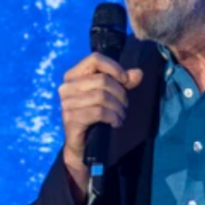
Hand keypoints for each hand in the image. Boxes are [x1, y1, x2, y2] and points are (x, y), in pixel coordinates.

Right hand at [58, 53, 143, 196]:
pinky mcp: (71, 118)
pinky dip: (113, 117)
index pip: (95, 59)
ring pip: (102, 96)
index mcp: (74, 76)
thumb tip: (138, 73)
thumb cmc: (96, 116)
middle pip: (102, 80)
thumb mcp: (111, 96)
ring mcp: (67, 103)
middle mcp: (67, 87)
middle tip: (125, 106)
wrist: (84, 145)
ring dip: (118, 108)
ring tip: (121, 116)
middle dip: (120, 94)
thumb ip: (123, 83)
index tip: (125, 80)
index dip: (114, 67)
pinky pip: (99, 112)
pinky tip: (116, 123)